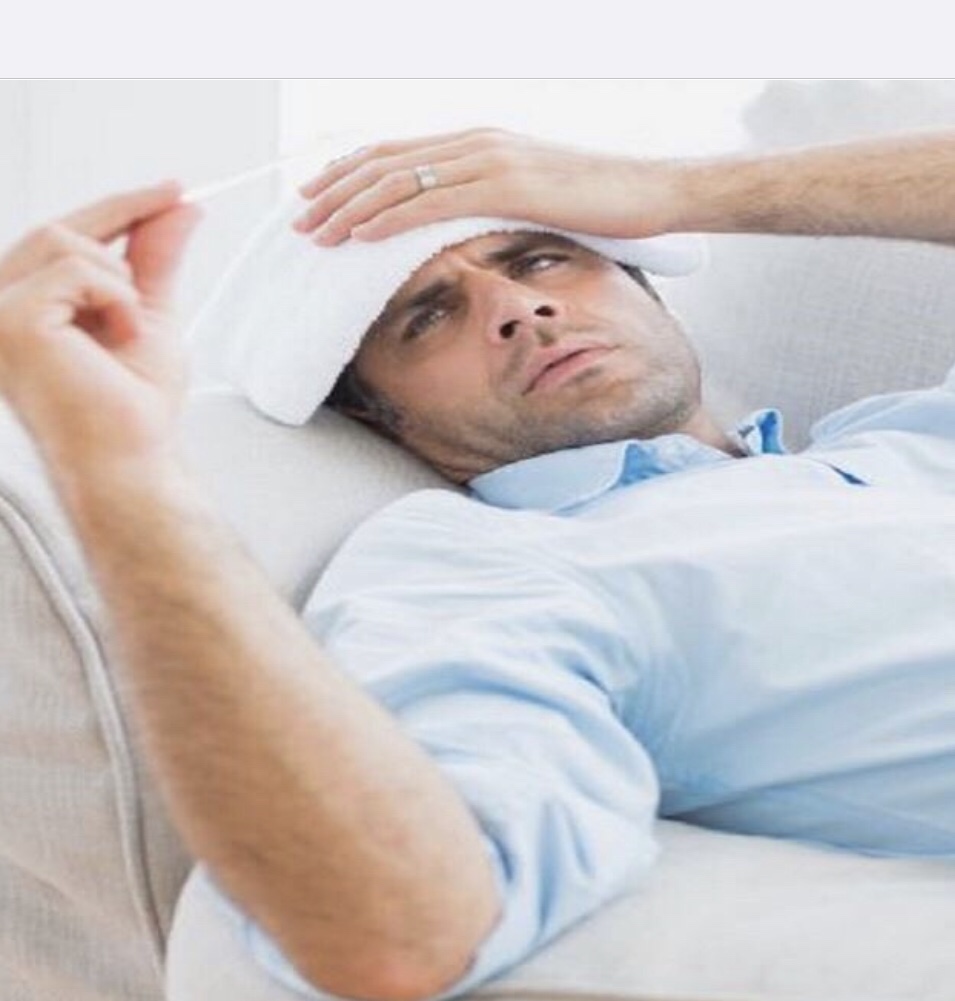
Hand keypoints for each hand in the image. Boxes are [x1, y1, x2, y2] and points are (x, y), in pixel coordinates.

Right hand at [0, 183, 200, 470]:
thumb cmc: (134, 406)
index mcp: (20, 303)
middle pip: (58, 228)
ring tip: (128, 331)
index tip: (175, 189)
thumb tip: (180, 208)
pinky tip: (120, 336)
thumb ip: (154, 259)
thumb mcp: (148, 314)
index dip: (120, 207)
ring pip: (65, 240)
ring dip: (120, 282)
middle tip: (164, 258)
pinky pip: (76, 268)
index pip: (60, 236)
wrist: (132, 457)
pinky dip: (116, 297)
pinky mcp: (11, 319)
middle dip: (124, 241)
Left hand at [292, 128, 688, 245]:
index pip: (397, 152)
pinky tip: (360, 235)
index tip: (316, 196)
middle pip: (385, 160)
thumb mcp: (533, 196)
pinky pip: (433, 200)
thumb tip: (458, 224)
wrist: (651, 192)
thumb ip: (491, 200)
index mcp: (478, 143)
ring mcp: (490, 159)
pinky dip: (390, 217)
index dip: (349, 173)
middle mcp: (476, 142)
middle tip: (298, 218)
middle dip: (334, 190)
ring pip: (399, 178)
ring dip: (350, 207)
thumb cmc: (598, 200)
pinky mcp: (507, 185)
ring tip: (315, 232)